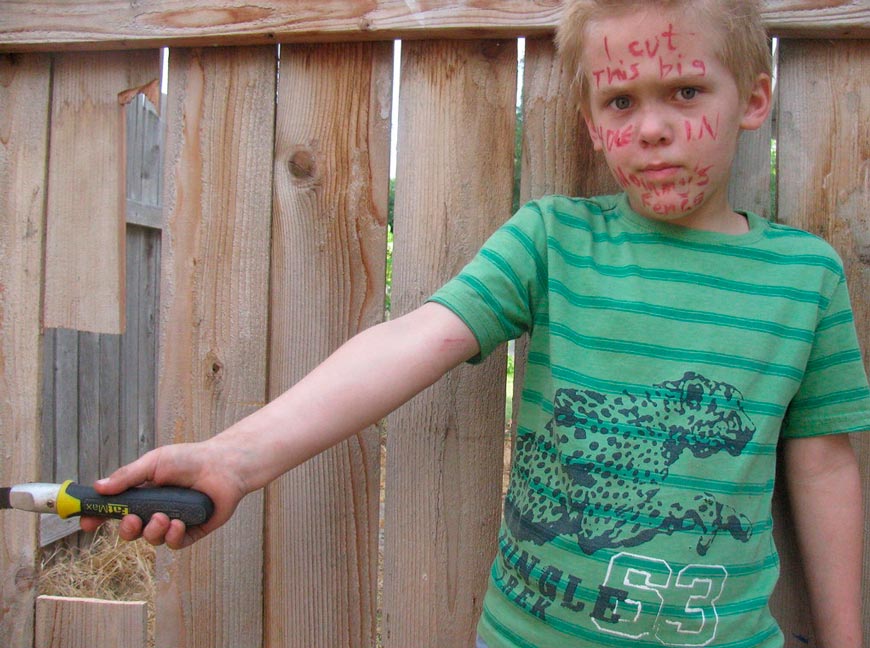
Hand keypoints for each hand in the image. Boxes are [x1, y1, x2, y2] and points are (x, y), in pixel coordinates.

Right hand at [79, 440, 248, 549]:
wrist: (224, 465)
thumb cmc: (189, 459)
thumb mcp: (154, 462)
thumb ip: (128, 476)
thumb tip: (98, 488)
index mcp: (143, 493)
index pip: (115, 509)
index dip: (99, 517)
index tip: (88, 522)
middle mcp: (155, 509)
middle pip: (130, 530)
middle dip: (126, 529)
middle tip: (132, 520)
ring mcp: (173, 521)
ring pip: (151, 539)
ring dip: (152, 531)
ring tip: (164, 516)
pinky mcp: (192, 531)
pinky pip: (174, 543)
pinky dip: (172, 536)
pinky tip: (178, 523)